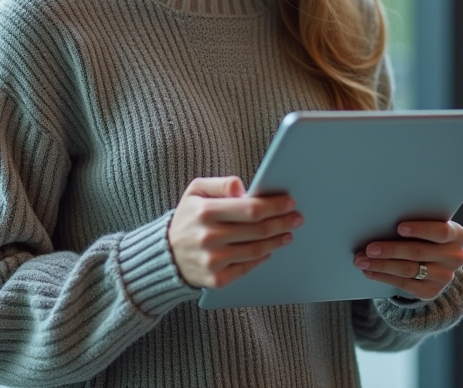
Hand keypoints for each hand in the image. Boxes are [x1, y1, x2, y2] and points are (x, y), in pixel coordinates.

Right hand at [168, 177, 301, 289]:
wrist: (166, 254)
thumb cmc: (188, 218)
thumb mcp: (196, 191)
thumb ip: (220, 184)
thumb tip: (244, 188)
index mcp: (205, 212)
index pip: (250, 209)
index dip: (274, 206)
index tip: (289, 202)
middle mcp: (208, 237)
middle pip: (258, 230)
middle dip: (282, 222)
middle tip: (296, 218)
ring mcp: (212, 261)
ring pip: (256, 249)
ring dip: (277, 240)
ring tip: (287, 233)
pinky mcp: (216, 280)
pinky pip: (247, 267)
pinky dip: (262, 258)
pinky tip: (270, 249)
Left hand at [354, 220, 462, 300]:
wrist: (437, 263)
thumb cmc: (426, 236)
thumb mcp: (428, 227)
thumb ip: (415, 222)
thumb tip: (382, 218)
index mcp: (457, 235)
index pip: (441, 231)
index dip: (420, 229)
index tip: (399, 227)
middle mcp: (454, 257)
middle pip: (418, 252)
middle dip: (390, 249)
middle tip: (369, 248)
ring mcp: (445, 277)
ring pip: (408, 269)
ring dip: (381, 265)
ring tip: (362, 260)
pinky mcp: (432, 291)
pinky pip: (404, 284)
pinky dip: (383, 277)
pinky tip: (369, 271)